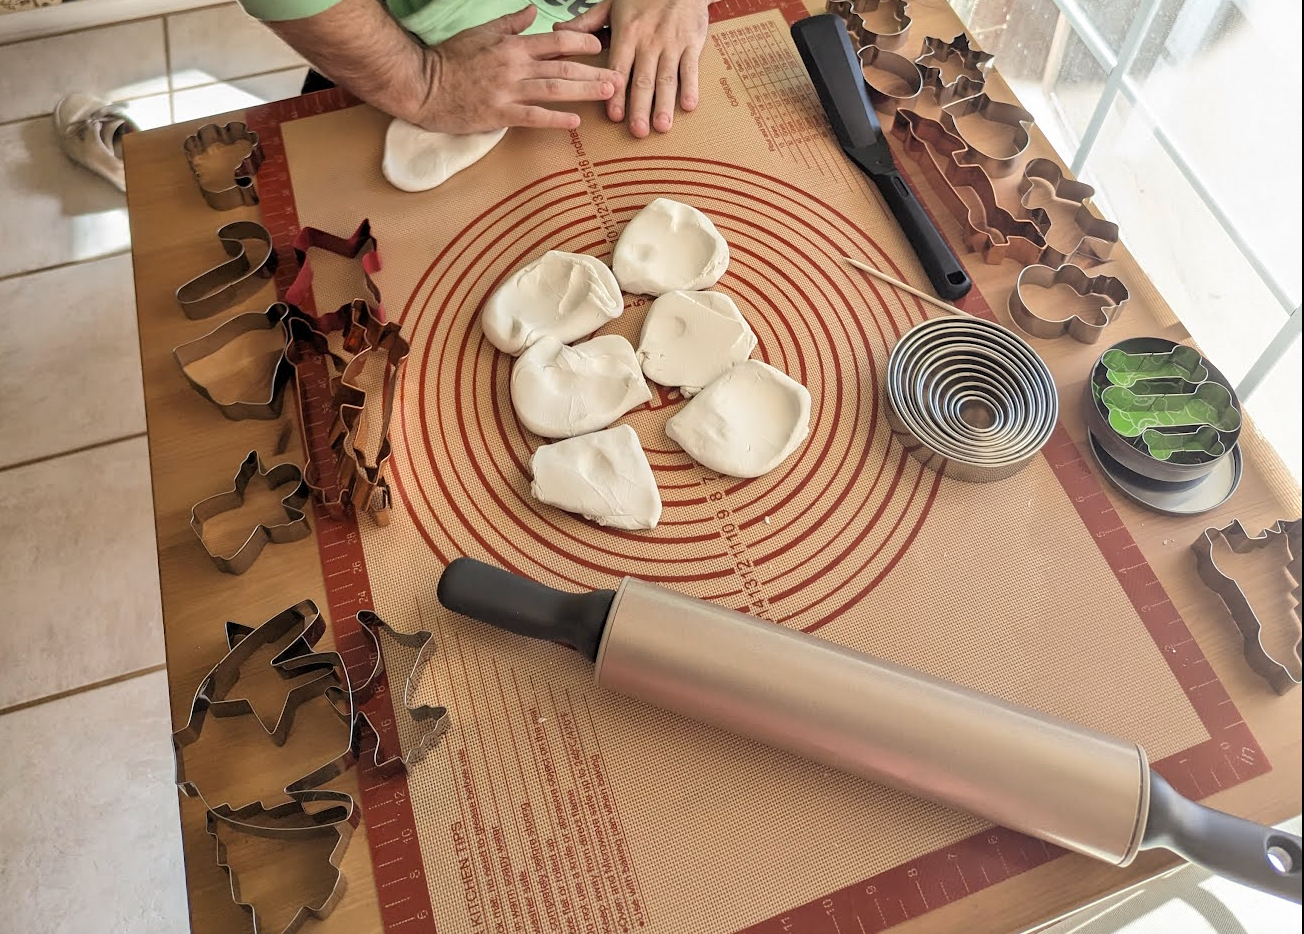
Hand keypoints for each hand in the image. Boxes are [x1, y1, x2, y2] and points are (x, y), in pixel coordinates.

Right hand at [412, 7, 621, 131]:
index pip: (555, 41)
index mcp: (512, 46)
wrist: (422, 86)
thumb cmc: (450, 59)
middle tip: (619, 77)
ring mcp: (507, 91)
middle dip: (594, 71)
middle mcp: (514, 66)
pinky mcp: (499, 114)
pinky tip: (574, 123)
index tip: (600, 46)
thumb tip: (533, 10)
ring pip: (554, 90)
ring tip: (607, 94)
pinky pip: (532, 117)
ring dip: (584, 91)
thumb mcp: (481, 32)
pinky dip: (555, 119)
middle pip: (563, 68)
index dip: (581, 42)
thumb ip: (510, 23)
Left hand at [556, 0, 712, 136]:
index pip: (619, 68)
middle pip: (643, 79)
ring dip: (664, 104)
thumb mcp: (612, 3)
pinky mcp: (692, 44)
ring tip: (661, 126)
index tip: (615, 115)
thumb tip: (559, 31)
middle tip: (638, 131)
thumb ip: (586, 21)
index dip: (617, 93)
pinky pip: (690, 68)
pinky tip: (688, 106)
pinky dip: (691, 87)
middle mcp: (649, 41)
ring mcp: (672, 44)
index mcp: (627, 33)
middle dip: (640, 107)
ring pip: (667, 78)